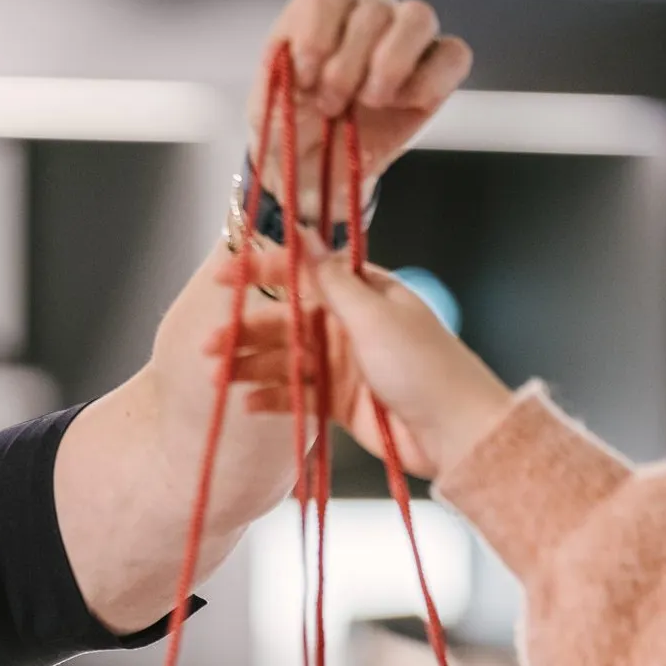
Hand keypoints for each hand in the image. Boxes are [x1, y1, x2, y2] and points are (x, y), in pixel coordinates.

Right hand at [214, 252, 517, 482]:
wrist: (455, 432)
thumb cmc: (424, 366)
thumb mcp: (373, 315)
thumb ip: (330, 279)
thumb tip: (304, 233)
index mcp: (364, 292)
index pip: (304, 273)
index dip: (262, 273)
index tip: (223, 279)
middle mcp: (351, 324)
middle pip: (287, 320)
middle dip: (247, 331)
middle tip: (210, 344)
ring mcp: (344, 365)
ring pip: (286, 360)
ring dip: (251, 366)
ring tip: (218, 377)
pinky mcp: (340, 403)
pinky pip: (297, 396)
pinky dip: (272, 399)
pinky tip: (247, 404)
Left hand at [249, 0, 471, 233]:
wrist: (310, 171)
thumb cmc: (289, 128)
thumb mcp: (266, 100)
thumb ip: (278, 72)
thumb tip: (302, 61)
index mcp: (323, 10)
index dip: (316, 36)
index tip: (302, 79)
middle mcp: (367, 12)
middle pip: (375, 8)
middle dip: (348, 65)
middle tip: (330, 105)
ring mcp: (405, 38)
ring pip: (419, 17)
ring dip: (391, 62)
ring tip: (369, 100)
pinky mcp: (437, 71)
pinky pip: (454, 55)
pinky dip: (430, 80)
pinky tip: (402, 104)